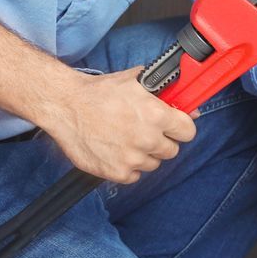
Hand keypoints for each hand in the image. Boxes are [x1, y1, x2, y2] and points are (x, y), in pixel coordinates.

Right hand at [40, 67, 196, 183]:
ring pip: (152, 164)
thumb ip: (166, 93)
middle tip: (144, 131)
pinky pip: (134, 176)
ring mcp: (132, 158)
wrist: (66, 106)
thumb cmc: (100, 92)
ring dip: (143, 155)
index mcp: (156, 115)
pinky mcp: (117, 172)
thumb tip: (190, 107)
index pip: (188, 132)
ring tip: (125, 139)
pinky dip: (126, 167)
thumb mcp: (136, 81)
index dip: (180, 128)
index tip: (173, 127)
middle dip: (160, 141)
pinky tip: (115, 151)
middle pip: (171, 150)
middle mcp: (147, 139)